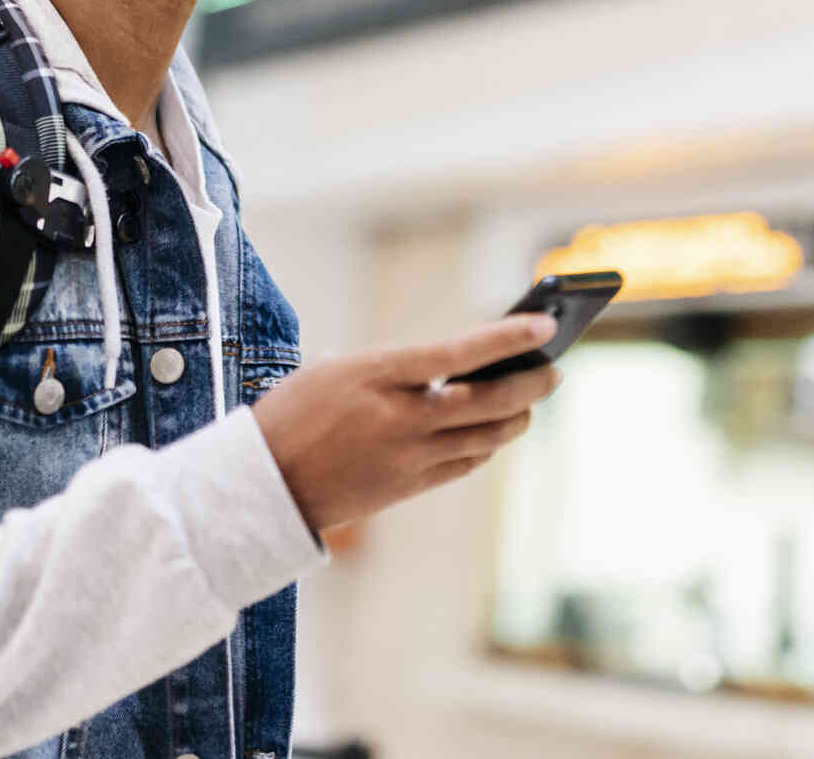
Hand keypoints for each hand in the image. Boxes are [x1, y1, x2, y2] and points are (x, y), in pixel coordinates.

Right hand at [251, 314, 561, 533]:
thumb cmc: (295, 412)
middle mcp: (400, 419)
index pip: (460, 352)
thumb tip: (464, 366)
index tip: (546, 324)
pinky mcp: (408, 489)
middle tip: (553, 369)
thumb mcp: (340, 368)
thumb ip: (401, 367)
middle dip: (531, 383)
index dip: (509, 337)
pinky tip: (494, 431)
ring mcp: (407, 459)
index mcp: (379, 376)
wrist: (260, 485)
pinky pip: (466, 464)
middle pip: (490, 401)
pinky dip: (487, 445)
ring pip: (487, 437)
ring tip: (530, 400)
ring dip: (516, 417)